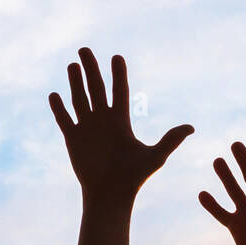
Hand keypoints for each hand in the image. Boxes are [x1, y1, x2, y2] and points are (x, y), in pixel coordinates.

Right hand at [49, 48, 192, 213]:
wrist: (110, 195)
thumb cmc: (134, 178)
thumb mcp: (155, 156)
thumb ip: (170, 140)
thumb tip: (191, 127)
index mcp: (121, 120)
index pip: (119, 91)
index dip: (118, 74)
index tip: (117, 56)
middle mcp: (103, 120)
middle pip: (96, 88)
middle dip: (91, 69)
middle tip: (85, 49)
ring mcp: (87, 128)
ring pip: (79, 99)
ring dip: (75, 82)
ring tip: (72, 64)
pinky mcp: (73, 139)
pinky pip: (64, 119)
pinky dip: (58, 107)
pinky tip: (54, 93)